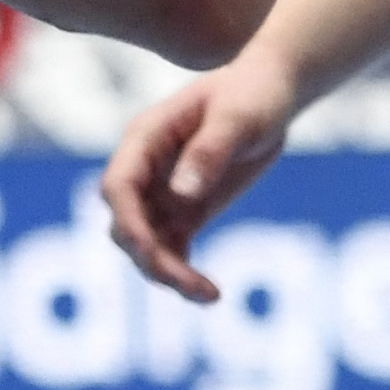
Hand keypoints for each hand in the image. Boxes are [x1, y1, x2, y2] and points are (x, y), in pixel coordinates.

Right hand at [105, 57, 297, 303]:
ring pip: (147, 246)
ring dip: (168, 274)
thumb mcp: (238, 116)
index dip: (128, 221)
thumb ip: (209, 150)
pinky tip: (211, 293)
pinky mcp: (186, 211)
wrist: (272, 93)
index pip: (118, 186)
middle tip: (191, 285)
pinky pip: (173, 250)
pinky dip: (185, 273)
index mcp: (146, 138)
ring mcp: (163, 193)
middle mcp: (146, 170)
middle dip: (150, 258)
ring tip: (209, 295)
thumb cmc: (253, 93)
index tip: (150, 251)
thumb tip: (182, 193)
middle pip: (126, 224)